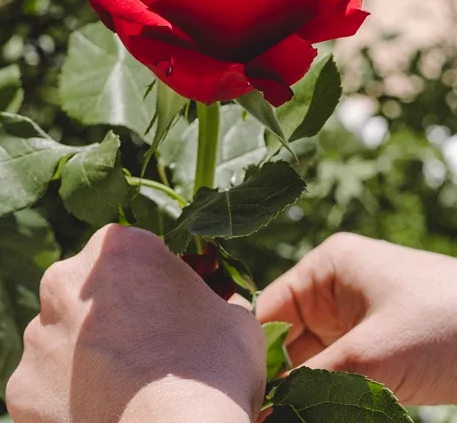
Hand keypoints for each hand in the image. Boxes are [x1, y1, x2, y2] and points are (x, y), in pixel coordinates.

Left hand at [6, 225, 266, 422]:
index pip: (126, 257)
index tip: (163, 316)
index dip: (147, 287)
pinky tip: (97, 418)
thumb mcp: (234, 321)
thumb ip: (210, 299)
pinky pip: (42, 391)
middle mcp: (61, 280)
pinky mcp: (21, 386)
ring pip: (57, 344)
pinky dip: (63, 404)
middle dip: (106, 324)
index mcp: (115, 249)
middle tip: (141, 360)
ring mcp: (36, 335)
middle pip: (82, 297)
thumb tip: (215, 307)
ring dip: (81, 365)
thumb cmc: (212, 375)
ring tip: (121, 398)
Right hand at [256, 232, 456, 404]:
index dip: (252, 353)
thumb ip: (315, 382)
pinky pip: (341, 376)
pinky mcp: (382, 351)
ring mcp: (360, 321)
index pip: (267, 310)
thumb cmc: (450, 326)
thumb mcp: (373, 356)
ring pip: (313, 363)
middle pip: (286, 340)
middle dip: (279, 380)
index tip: (242, 395)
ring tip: (293, 416)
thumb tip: (266, 410)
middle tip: (267, 414)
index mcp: (327, 268)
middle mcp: (336, 290)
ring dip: (306, 394)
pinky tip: (320, 414)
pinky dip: (332, 399)